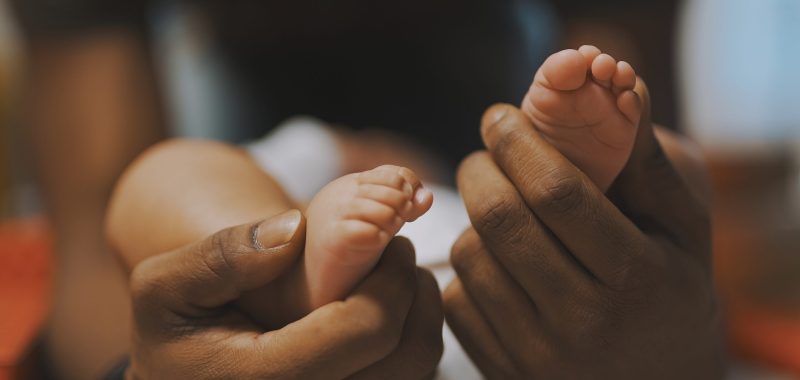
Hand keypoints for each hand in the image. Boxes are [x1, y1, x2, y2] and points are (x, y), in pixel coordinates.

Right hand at [127, 210, 442, 378]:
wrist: (182, 375)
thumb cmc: (173, 329)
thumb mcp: (165, 286)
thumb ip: (223, 256)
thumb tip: (293, 230)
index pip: (366, 329)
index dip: (391, 277)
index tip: (389, 239)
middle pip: (407, 355)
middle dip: (413, 292)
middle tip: (400, 252)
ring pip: (418, 371)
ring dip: (422, 317)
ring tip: (400, 279)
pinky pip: (409, 379)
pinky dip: (413, 341)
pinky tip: (390, 310)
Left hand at [444, 81, 723, 378]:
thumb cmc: (671, 292)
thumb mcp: (680, 229)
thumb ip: (647, 161)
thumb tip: (621, 85)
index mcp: (636, 277)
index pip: (556, 191)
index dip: (517, 142)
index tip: (498, 117)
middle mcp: (585, 322)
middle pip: (501, 219)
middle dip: (479, 168)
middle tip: (485, 154)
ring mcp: (539, 356)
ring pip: (469, 257)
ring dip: (473, 219)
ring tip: (499, 211)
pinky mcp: (505, 371)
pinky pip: (456, 300)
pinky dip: (468, 269)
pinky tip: (495, 260)